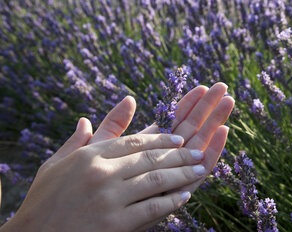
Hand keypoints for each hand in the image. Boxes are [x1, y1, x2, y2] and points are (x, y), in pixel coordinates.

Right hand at [0, 134, 206, 231]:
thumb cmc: (44, 200)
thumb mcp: (57, 164)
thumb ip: (77, 140)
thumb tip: (86, 118)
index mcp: (90, 155)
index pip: (134, 141)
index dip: (161, 137)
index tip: (180, 136)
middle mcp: (102, 173)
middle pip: (151, 157)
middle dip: (179, 153)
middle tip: (198, 150)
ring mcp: (110, 199)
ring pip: (156, 179)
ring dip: (183, 173)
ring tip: (200, 167)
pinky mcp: (116, 224)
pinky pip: (152, 208)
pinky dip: (172, 200)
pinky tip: (185, 194)